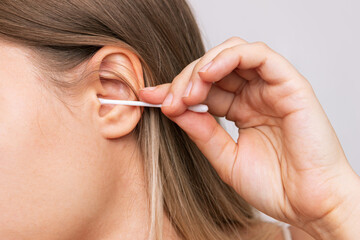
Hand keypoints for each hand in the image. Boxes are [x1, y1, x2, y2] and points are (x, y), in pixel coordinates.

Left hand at [139, 37, 359, 238]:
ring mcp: (272, 88)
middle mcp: (255, 95)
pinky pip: (258, 55)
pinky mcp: (290, 84)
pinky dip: (230, 57)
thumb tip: (173, 108)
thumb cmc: (274, 186)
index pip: (204, 88)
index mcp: (241, 110)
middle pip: (214, 68)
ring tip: (187, 92)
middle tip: (168, 99)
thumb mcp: (225, 158)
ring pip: (233, 54)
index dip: (175, 89)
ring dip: (203, 67)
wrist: (309, 205)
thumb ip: (202, 131)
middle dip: (185, 79)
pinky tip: (208, 74)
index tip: (150, 96)